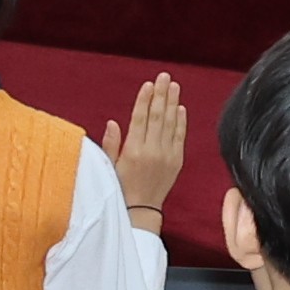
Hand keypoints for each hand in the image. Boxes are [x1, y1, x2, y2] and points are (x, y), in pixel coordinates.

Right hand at [101, 73, 187, 216]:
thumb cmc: (120, 189)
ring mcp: (167, 156)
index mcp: (133, 151)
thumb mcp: (108, 167)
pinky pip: (180, 138)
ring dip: (172, 103)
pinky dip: (181, 122)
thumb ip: (111, 144)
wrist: (141, 211)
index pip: (140, 119)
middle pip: (157, 116)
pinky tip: (180, 108)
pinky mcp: (176, 162)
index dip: (145, 100)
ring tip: (174, 86)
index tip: (148, 85)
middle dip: (161, 94)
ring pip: (170, 124)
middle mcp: (152, 151)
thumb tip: (113, 122)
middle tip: (164, 77)